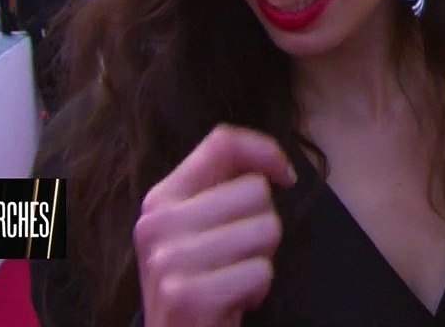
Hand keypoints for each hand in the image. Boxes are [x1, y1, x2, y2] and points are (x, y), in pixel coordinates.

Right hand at [134, 125, 296, 326]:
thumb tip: (270, 162)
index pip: (222, 142)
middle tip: (237, 256)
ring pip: (266, 227)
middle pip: (256, 190)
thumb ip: (219, 190)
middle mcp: (158, 223)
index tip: (285, 176)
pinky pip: (261, 271)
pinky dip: (258, 290)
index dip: (265, 151)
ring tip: (233, 277)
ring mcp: (170, 259)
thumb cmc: (199, 284)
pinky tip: (232, 302)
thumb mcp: (196, 229)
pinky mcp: (188, 295)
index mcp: (161, 199)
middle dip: (263, 225)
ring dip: (262, 259)